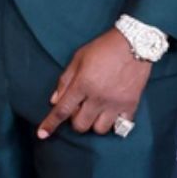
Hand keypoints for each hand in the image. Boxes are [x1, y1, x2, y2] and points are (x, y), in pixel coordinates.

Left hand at [37, 29, 151, 138]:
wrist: (134, 43)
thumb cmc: (103, 48)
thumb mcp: (78, 58)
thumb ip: (65, 80)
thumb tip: (54, 101)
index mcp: (83, 84)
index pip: (62, 110)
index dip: (50, 124)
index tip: (42, 134)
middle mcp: (98, 97)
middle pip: (80, 125)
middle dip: (75, 120)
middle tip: (80, 107)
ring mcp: (115, 103)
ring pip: (99, 129)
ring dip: (94, 122)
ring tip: (96, 110)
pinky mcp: (131, 104)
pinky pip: (120, 126)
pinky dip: (114, 122)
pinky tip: (112, 112)